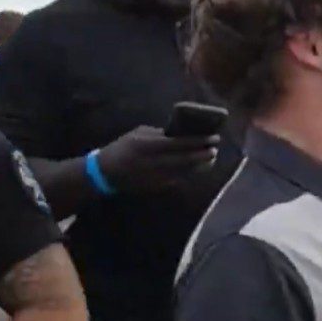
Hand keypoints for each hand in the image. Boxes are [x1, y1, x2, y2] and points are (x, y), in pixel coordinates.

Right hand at [97, 125, 218, 192]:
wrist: (106, 173)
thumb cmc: (124, 148)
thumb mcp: (139, 134)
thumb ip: (161, 134)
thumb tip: (182, 133)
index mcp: (149, 145)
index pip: (180, 143)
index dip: (199, 141)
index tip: (213, 137)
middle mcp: (155, 162)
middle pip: (186, 159)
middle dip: (203, 154)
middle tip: (215, 149)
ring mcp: (157, 177)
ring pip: (186, 172)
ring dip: (200, 165)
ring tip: (210, 158)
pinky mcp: (158, 187)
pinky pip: (179, 179)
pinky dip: (190, 173)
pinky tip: (197, 168)